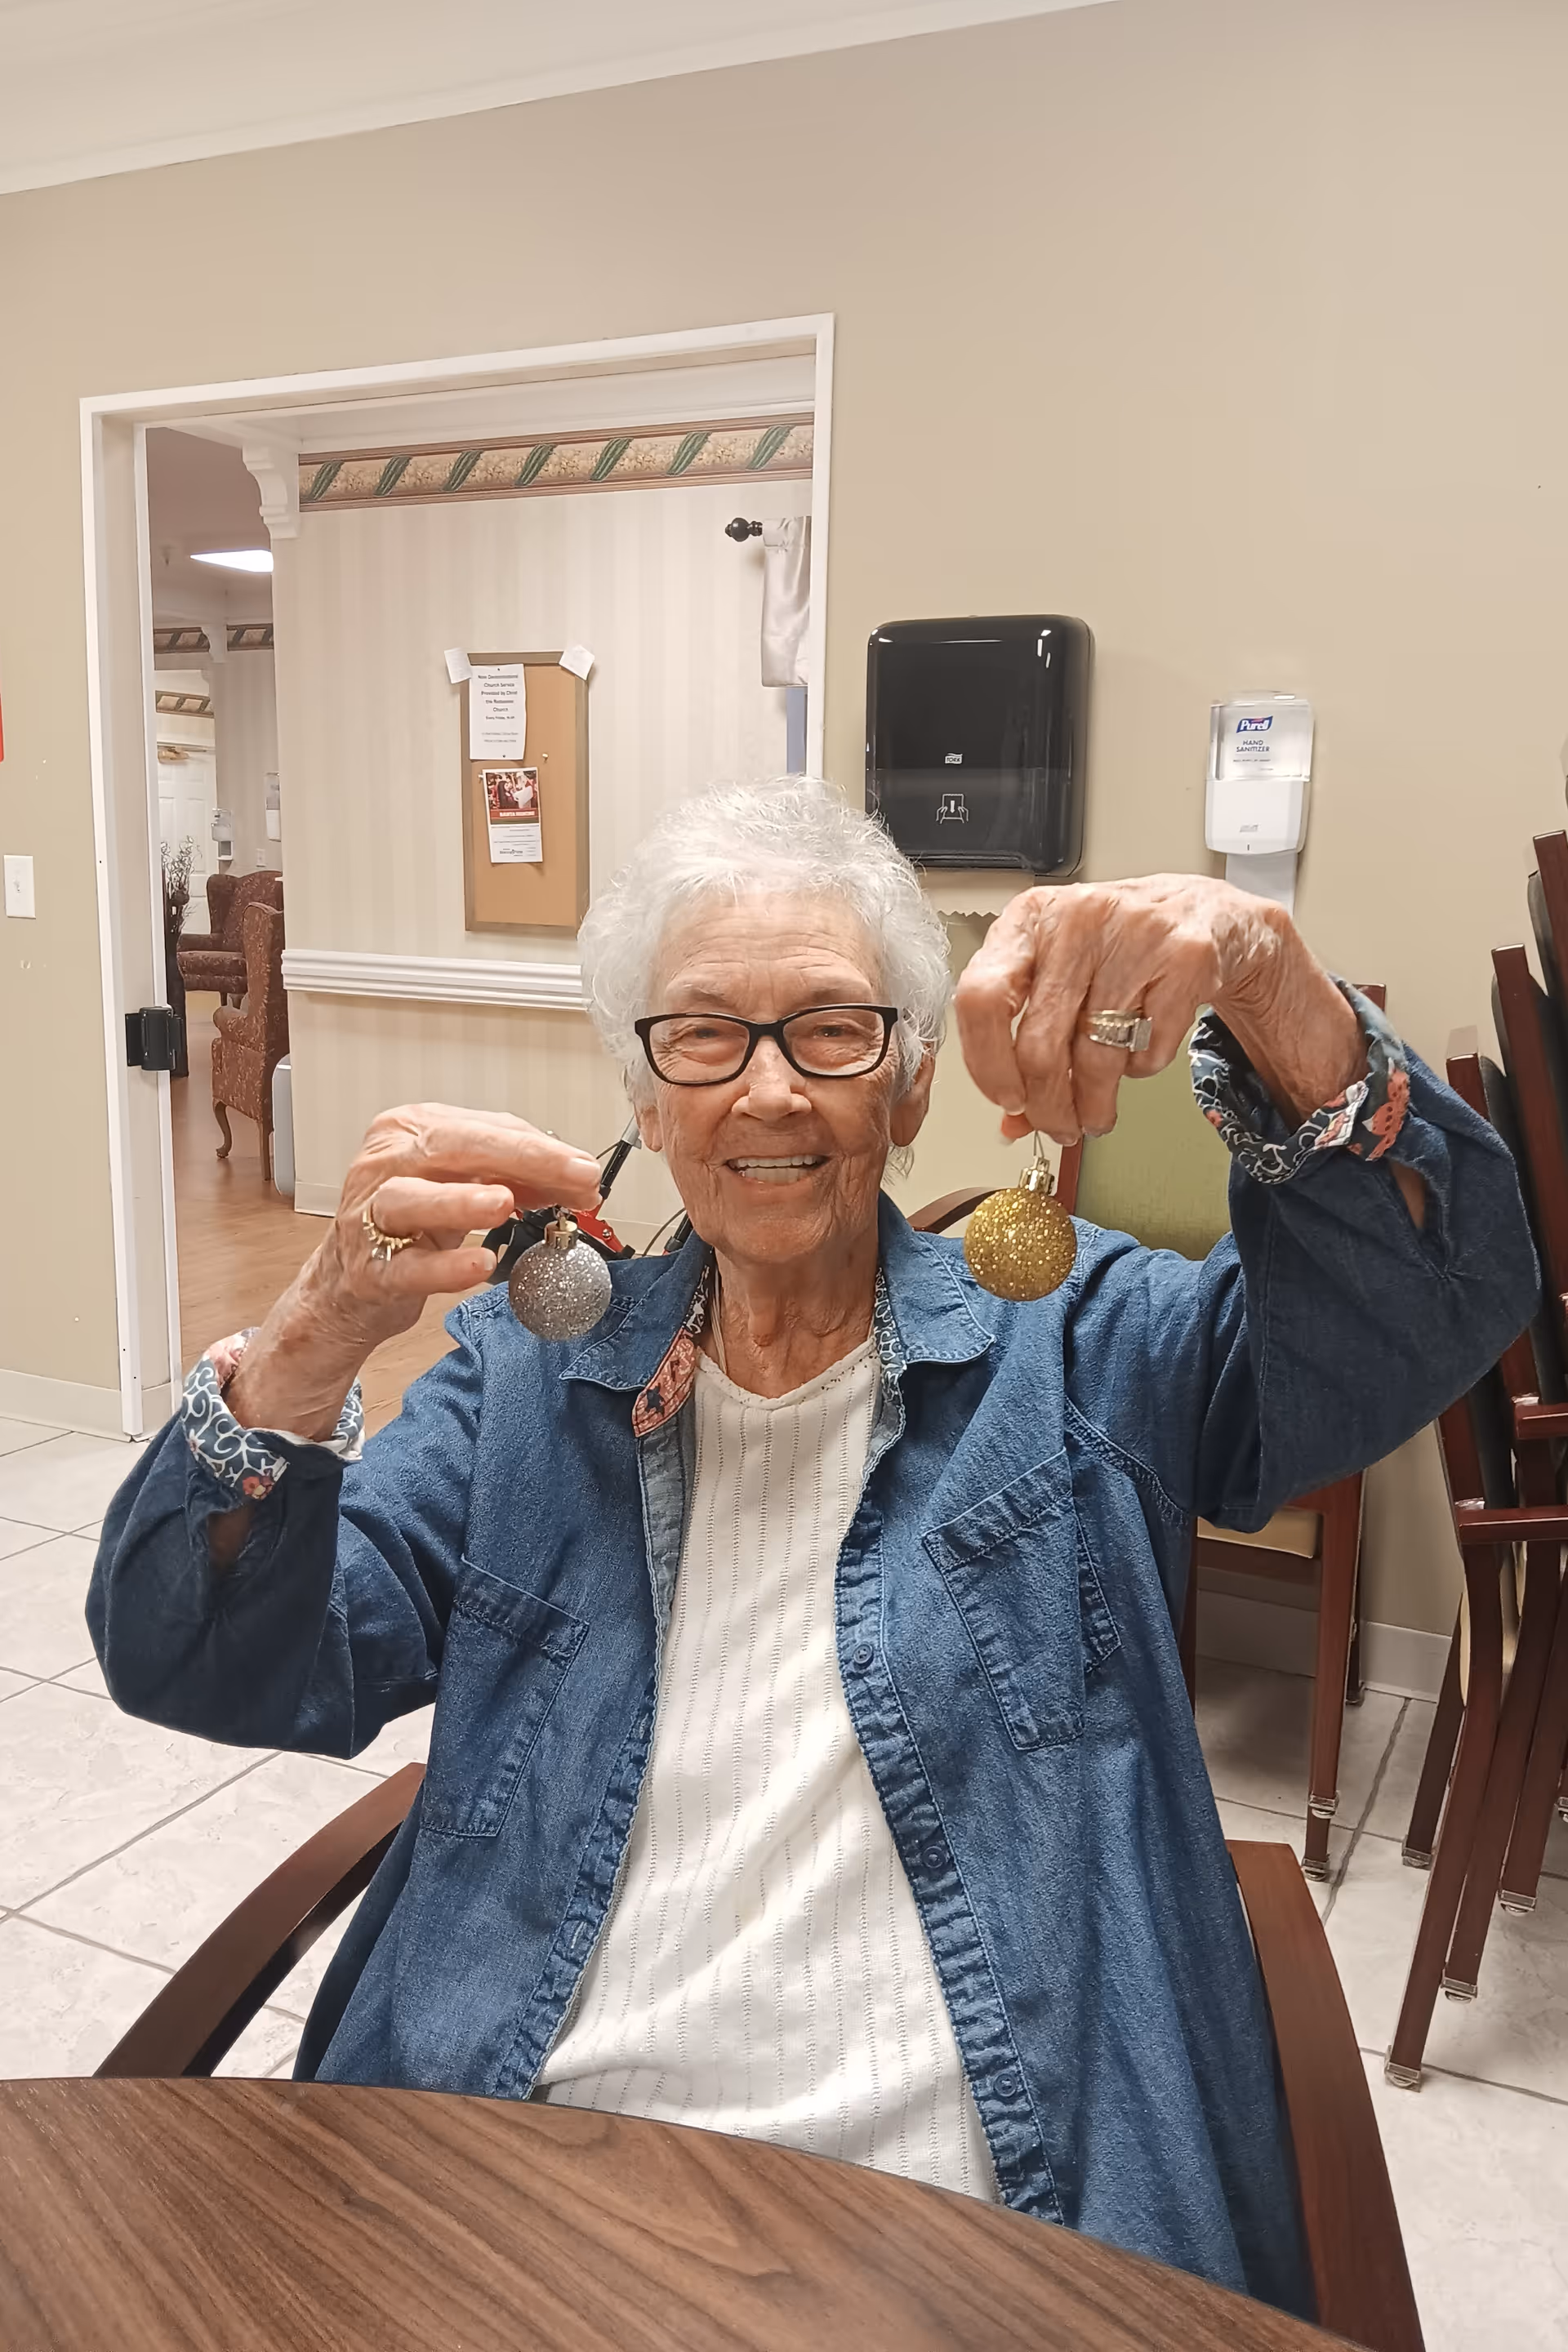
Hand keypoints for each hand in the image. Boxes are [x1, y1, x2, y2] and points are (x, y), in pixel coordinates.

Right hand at [223, 1105, 601, 1442]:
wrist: (349, 1284)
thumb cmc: (410, 1226)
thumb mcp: (460, 1186)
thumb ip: (512, 1176)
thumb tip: (576, 1179)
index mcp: (409, 1130)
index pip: (483, 1128)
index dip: (541, 1148)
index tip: (585, 1169)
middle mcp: (384, 1162)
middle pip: (454, 1150)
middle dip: (523, 1162)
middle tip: (574, 1179)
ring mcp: (369, 1216)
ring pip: (411, 1199)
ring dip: (460, 1200)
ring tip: (503, 1203)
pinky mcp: (368, 1270)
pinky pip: (408, 1266)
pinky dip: (445, 1266)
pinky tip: (481, 1265)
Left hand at [954, 876, 1361, 1144]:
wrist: (1202, 911)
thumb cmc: (1115, 945)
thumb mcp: (1059, 977)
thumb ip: (1024, 1041)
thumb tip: (1012, 1122)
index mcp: (1029, 919)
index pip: (980, 999)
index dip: (988, 1064)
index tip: (1007, 1100)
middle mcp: (1076, 920)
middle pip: (1039, 1046)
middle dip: (1048, 1107)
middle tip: (1058, 1128)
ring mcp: (1134, 936)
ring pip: (1095, 1059)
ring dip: (1093, 1106)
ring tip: (1094, 1116)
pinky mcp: (1186, 959)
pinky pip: (1147, 1052)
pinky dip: (1138, 1070)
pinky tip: (1136, 1055)